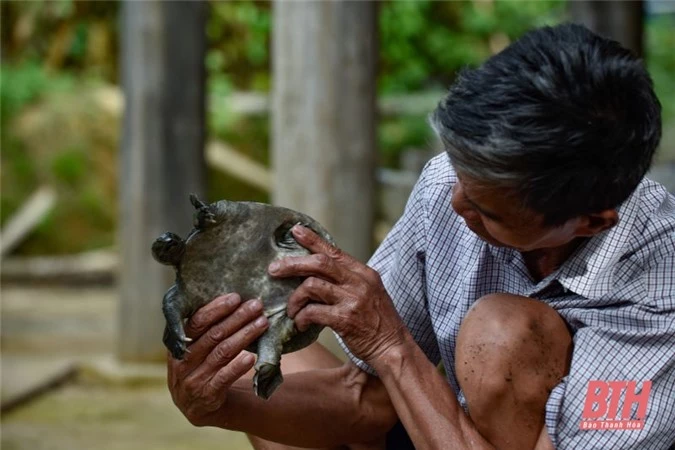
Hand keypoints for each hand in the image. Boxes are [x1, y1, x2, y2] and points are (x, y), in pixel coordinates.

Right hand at [167, 293, 268, 426]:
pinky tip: (252, 357)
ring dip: (244, 336)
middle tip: (257, 305)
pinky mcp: (206, 396)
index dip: (217, 308)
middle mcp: (183, 361)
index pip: (197, 321)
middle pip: (213, 335)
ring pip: (222, 353)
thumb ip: (206, 328)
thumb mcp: (195, 349)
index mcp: (178, 344)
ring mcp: (193, 380)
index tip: (237, 297)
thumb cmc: (201, 366)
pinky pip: (223, 378)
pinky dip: (237, 367)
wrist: (197, 406)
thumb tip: (232, 299)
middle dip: (237, 318)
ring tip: (262, 323)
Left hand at [268, 225, 408, 364]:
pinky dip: (302, 317)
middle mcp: (359, 282)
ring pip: (312, 286)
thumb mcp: (368, 293)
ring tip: (292, 310)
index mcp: (363, 273)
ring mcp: (353, 300)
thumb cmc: (377, 322)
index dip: (312, 240)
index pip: (334, 251)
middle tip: (274, 270)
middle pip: (319, 263)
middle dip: (292, 264)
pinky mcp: (346, 319)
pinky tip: (301, 324)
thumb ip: (348, 281)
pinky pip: (313, 312)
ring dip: (295, 299)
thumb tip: (317, 272)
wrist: (393, 347)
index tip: (294, 231)